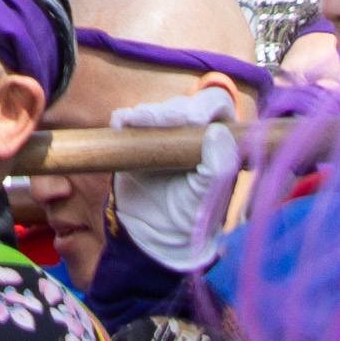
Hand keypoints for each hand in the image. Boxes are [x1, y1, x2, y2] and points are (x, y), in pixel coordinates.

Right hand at [107, 93, 240, 273]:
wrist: (156, 236)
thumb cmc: (192, 217)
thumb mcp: (208, 197)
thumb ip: (218, 167)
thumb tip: (218, 133)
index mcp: (218, 141)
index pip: (216, 106)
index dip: (205, 106)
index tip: (192, 120)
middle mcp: (192, 132)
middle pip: (184, 105)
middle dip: (170, 110)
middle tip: (163, 120)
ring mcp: (163, 134)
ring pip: (156, 110)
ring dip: (147, 113)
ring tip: (138, 122)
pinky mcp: (136, 139)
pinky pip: (128, 119)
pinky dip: (124, 119)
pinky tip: (121, 124)